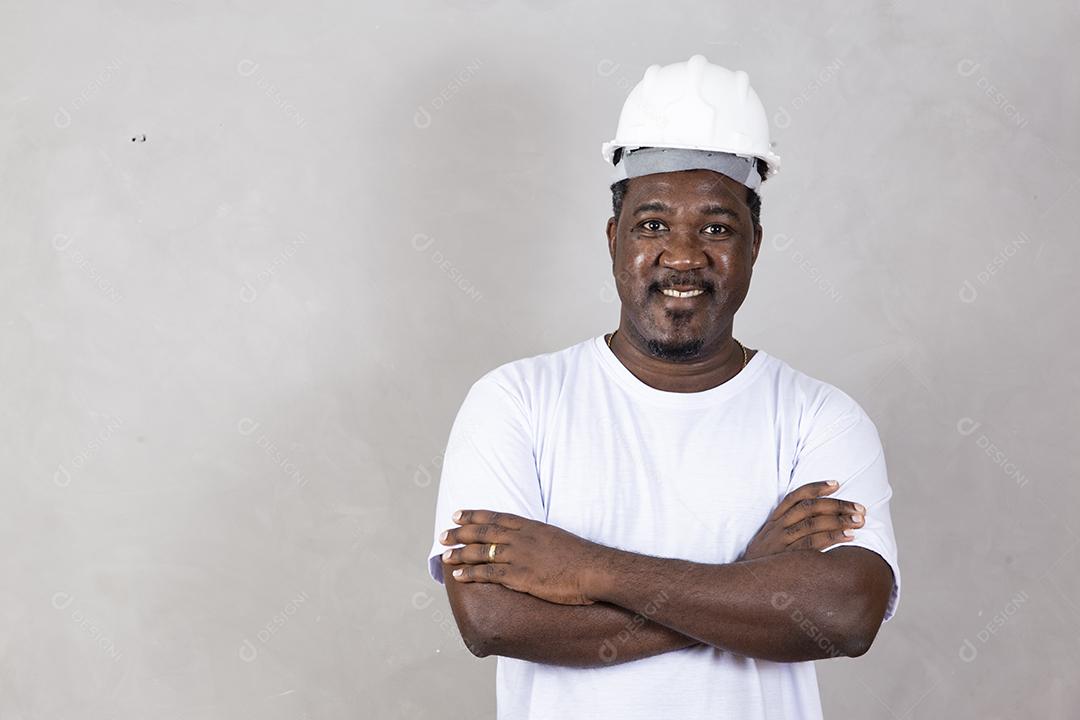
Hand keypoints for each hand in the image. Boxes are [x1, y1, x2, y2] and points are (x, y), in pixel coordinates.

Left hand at [439, 509, 602, 604]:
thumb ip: (539, 538)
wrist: (594, 570)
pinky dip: (471, 573)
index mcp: (530, 526)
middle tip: (443, 535)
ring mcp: (519, 556)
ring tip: (444, 555)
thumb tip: (531, 543)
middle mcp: (521, 538)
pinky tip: (458, 575)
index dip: (474, 515)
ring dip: (459, 553)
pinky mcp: (520, 576)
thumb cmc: (581, 557)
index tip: (457, 514)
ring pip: (481, 552)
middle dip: (460, 533)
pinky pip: (489, 573)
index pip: (495, 517)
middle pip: (483, 532)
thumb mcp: (557, 538)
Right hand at [739, 481, 865, 561]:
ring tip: (859, 520)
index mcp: (774, 521)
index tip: (836, 483)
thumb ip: (787, 531)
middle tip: (860, 508)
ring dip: (839, 519)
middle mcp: (777, 527)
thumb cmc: (762, 563)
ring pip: (812, 523)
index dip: (816, 487)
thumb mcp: (769, 542)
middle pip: (809, 507)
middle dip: (837, 505)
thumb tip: (817, 524)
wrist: (742, 583)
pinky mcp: (786, 557)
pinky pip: (812, 543)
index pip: (795, 497)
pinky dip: (832, 537)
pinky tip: (849, 536)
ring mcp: (781, 541)